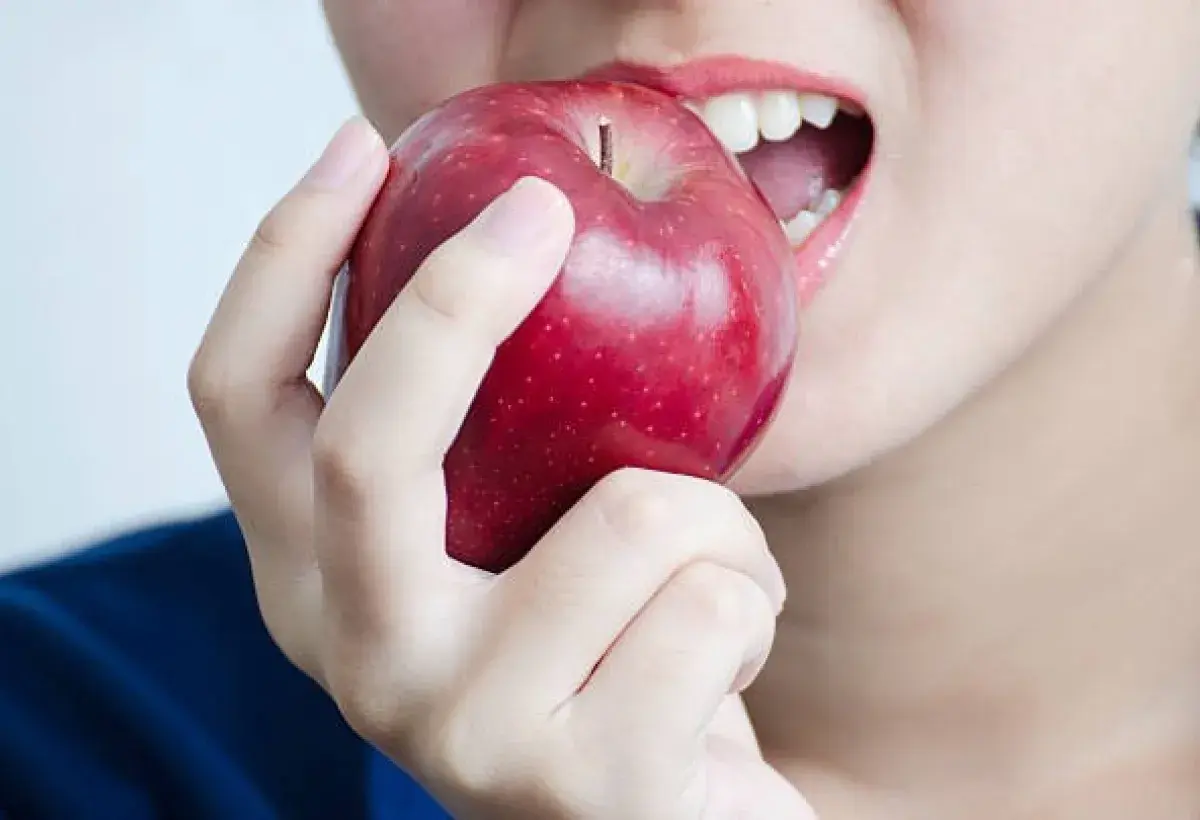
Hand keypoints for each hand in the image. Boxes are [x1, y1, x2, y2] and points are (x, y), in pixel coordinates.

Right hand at [189, 117, 816, 819]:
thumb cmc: (603, 647)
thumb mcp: (514, 534)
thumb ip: (485, 432)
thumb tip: (513, 227)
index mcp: (320, 576)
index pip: (237, 398)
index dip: (283, 256)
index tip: (365, 148)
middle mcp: (355, 653)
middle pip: (367, 442)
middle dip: (457, 299)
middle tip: (543, 207)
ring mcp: (460, 728)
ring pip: (635, 511)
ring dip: (717, 520)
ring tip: (705, 584)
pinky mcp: (584, 781)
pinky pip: (718, 599)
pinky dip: (755, 598)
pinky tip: (723, 659)